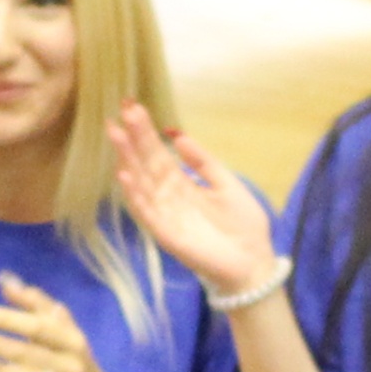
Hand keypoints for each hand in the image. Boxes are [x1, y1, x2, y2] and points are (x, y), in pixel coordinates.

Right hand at [107, 104, 275, 297]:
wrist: (254, 263)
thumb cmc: (243, 226)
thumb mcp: (226, 183)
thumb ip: (203, 162)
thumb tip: (179, 135)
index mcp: (182, 184)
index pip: (158, 154)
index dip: (146, 132)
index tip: (133, 108)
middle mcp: (168, 197)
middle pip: (146, 164)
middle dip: (133, 140)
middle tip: (120, 113)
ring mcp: (164, 216)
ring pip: (141, 184)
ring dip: (127, 161)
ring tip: (117, 136)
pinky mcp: (166, 236)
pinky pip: (147, 214)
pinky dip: (135, 195)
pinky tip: (125, 175)